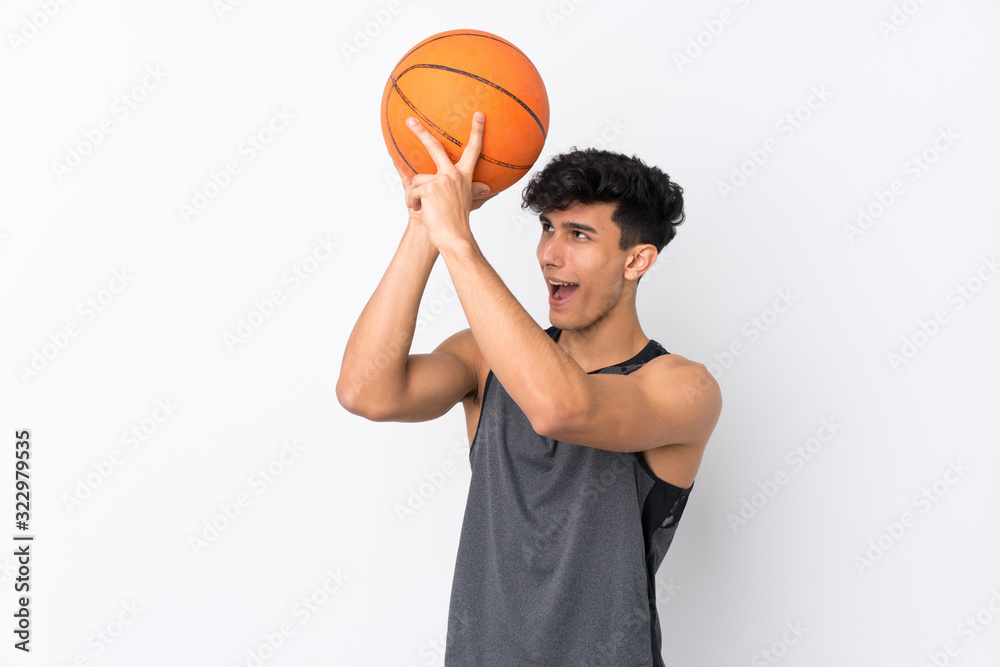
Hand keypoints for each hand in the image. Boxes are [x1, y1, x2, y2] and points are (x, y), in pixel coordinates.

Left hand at [401, 111, 491, 250]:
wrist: (454, 238)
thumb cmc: (458, 222)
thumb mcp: (468, 202)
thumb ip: (475, 191)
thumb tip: (491, 190)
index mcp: (464, 176)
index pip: (473, 150)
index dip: (477, 131)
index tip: (478, 115)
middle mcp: (454, 174)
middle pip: (435, 147)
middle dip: (421, 132)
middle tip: (410, 121)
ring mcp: (442, 180)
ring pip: (418, 179)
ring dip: (416, 196)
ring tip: (425, 209)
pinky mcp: (430, 187)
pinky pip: (413, 191)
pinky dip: (413, 202)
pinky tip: (422, 211)